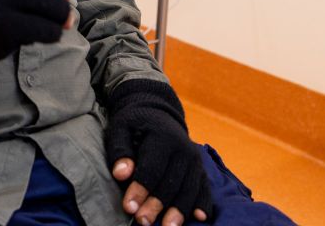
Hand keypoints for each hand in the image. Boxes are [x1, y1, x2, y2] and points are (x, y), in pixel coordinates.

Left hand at [104, 80, 211, 225]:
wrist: (157, 111)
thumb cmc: (134, 123)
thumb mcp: (120, 128)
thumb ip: (120, 151)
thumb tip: (121, 174)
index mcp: (162, 137)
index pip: (151, 168)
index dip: (140, 189)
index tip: (129, 208)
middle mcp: (184, 149)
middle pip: (171, 182)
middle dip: (156, 205)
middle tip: (143, 222)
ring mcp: (195, 159)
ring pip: (189, 189)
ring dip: (178, 211)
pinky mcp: (200, 168)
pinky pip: (204, 188)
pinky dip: (203, 204)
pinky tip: (200, 218)